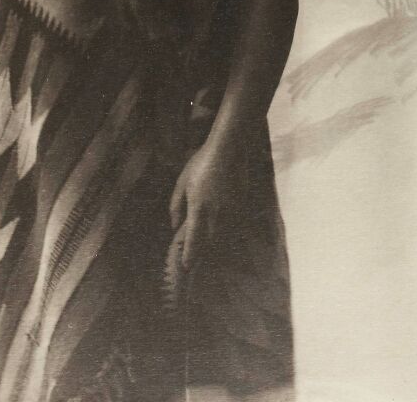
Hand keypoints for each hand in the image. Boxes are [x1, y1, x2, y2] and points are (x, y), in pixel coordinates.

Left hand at [168, 137, 245, 270]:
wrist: (228, 149)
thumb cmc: (201, 163)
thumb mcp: (182, 181)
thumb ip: (176, 205)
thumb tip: (174, 224)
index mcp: (199, 207)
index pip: (194, 238)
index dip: (190, 254)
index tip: (186, 266)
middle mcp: (216, 213)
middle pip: (210, 241)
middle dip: (202, 250)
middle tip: (194, 256)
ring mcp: (231, 210)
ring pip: (223, 234)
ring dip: (214, 242)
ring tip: (206, 243)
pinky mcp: (242, 205)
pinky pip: (232, 224)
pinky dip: (225, 230)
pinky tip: (220, 226)